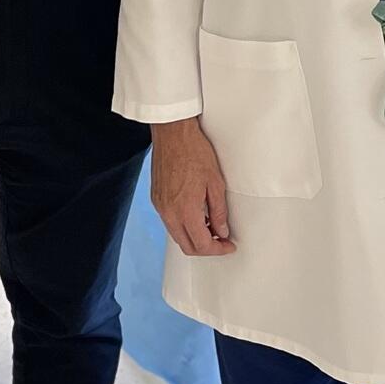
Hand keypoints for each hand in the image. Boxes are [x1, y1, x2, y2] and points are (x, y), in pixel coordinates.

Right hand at [151, 117, 235, 255]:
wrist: (173, 134)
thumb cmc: (194, 151)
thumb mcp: (216, 182)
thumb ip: (219, 211)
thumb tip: (222, 231)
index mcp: (185, 210)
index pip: (202, 244)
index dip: (218, 249)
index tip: (228, 245)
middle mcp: (169, 212)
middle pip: (187, 246)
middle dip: (206, 248)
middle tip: (221, 240)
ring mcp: (160, 206)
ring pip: (177, 235)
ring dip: (194, 237)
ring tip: (211, 226)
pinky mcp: (156, 199)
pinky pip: (169, 222)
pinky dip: (184, 226)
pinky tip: (196, 215)